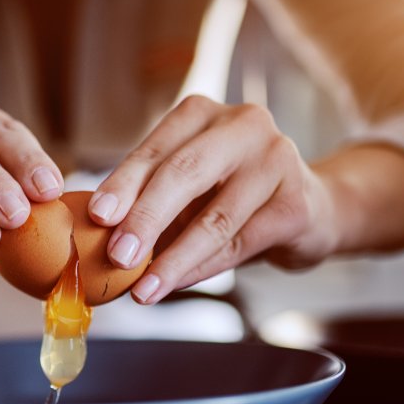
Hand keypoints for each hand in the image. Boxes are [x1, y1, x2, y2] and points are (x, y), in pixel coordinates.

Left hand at [87, 95, 340, 304]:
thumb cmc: (227, 193)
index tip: (96, 216)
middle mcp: (243, 126)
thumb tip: (96, 234)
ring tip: (143, 290)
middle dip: (146, 219)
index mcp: (202, 113)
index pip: (155, 150)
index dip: (123, 184)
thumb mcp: (186, 184)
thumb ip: (148, 198)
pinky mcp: (296, 204)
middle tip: (117, 257)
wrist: (307, 207)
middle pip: (185, 174)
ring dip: (173, 259)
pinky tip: (175, 284)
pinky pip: (239, 244)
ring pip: (214, 218)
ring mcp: (277, 160)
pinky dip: (201, 269)